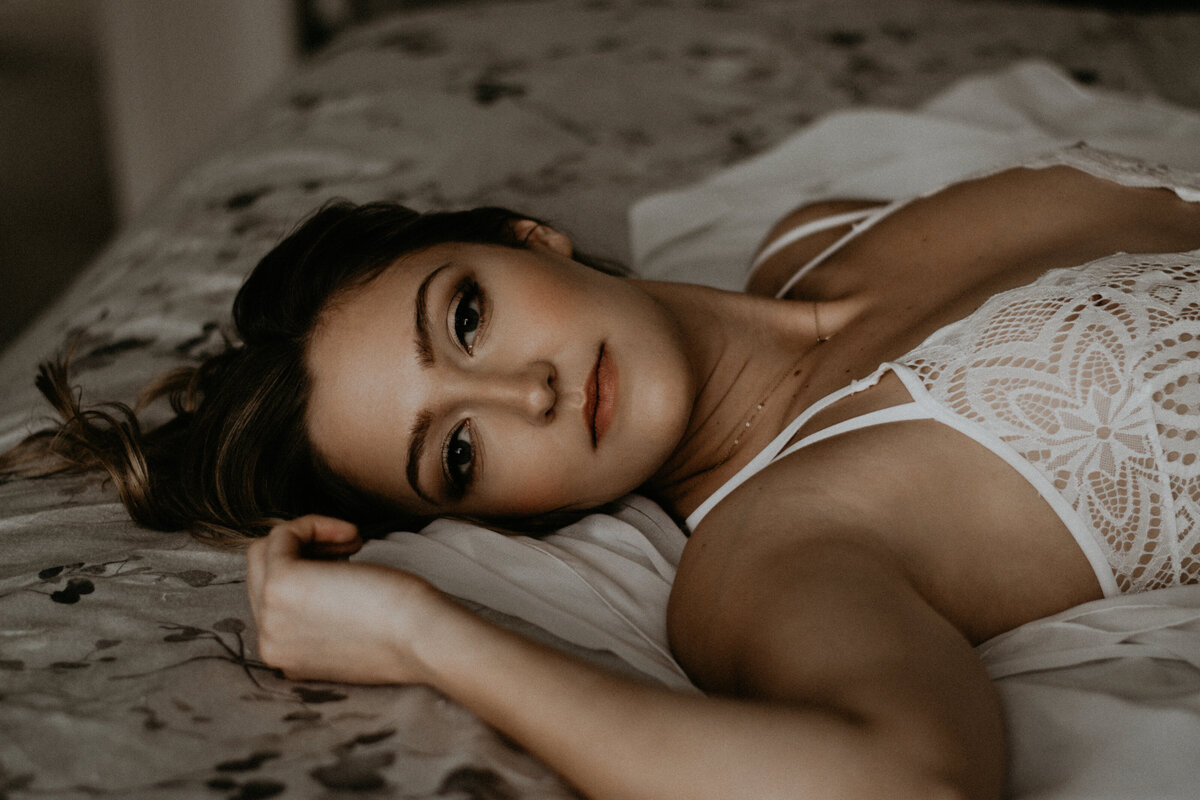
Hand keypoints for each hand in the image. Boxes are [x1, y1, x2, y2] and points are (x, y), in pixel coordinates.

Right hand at [245, 515, 443, 684]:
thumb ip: (317, 614)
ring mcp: (270, 617)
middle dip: (305, 552)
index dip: (307, 572)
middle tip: (350, 549)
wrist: (424, 639)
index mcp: (284, 657)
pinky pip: (282, 535)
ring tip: (353, 543)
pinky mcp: (280, 584)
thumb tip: (311, 573)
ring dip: (309, 536)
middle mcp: (269, 643)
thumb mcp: (348, 628)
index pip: (271, 599)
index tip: (347, 564)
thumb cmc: (404, 629)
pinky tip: (353, 535)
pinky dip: (314, 524)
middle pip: (263, 573)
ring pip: (265, 551)